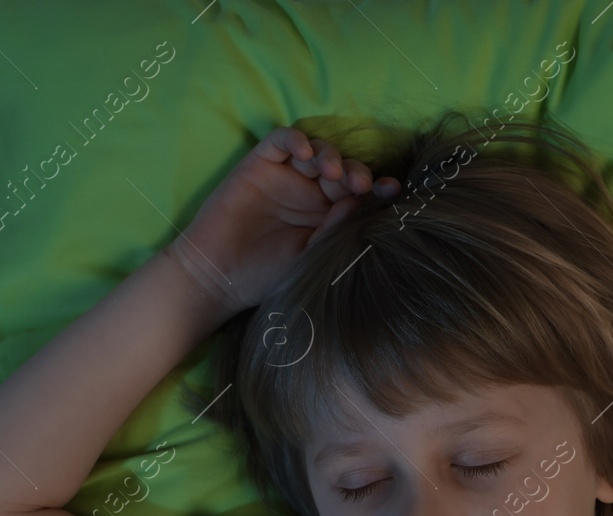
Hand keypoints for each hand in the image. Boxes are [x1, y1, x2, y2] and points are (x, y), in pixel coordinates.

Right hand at [167, 126, 401, 315]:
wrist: (219, 278)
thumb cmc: (268, 274)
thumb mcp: (311, 256)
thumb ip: (334, 229)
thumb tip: (360, 201)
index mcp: (329, 217)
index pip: (359, 195)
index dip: (377, 189)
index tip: (392, 191)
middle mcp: (311, 194)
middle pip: (343, 169)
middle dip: (355, 173)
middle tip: (360, 185)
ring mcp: (286, 177)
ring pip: (317, 151)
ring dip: (330, 156)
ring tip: (332, 173)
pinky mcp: (259, 164)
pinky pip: (281, 140)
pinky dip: (296, 139)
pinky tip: (305, 153)